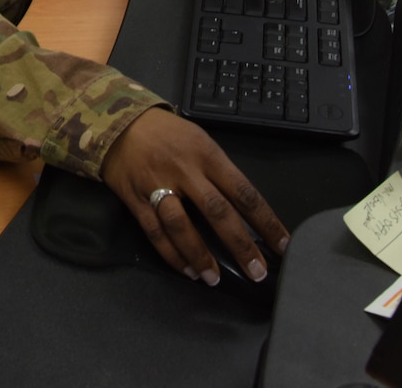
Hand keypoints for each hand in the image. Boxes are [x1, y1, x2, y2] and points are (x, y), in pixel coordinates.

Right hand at [102, 107, 289, 284]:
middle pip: (217, 212)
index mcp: (207, 155)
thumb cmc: (168, 134)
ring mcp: (157, 185)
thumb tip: (245, 210)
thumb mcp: (200, 142)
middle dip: (240, 246)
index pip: (244, 192)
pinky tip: (187, 270)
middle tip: (257, 272)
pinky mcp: (135, 199)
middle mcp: (185, 170)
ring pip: (182, 226)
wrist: (118, 124)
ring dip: (200, 255)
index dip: (266, 222)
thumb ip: (219, 172)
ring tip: (214, 278)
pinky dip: (172, 255)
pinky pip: (155, 232)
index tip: (283, 245)